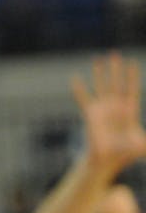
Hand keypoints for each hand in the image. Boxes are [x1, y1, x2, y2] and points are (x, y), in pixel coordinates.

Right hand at [71, 52, 145, 178]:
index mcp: (129, 110)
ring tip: (98, 60)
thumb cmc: (126, 152)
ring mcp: (102, 109)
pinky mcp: (90, 114)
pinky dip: (79, 89)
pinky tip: (75, 78)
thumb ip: (145, 141)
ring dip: (99, 73)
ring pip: (101, 86)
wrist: (108, 158)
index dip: (132, 77)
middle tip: (115, 54)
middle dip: (116, 69)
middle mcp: (115, 106)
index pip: (131, 89)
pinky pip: (83, 99)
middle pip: (116, 83)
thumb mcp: (142, 144)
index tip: (132, 63)